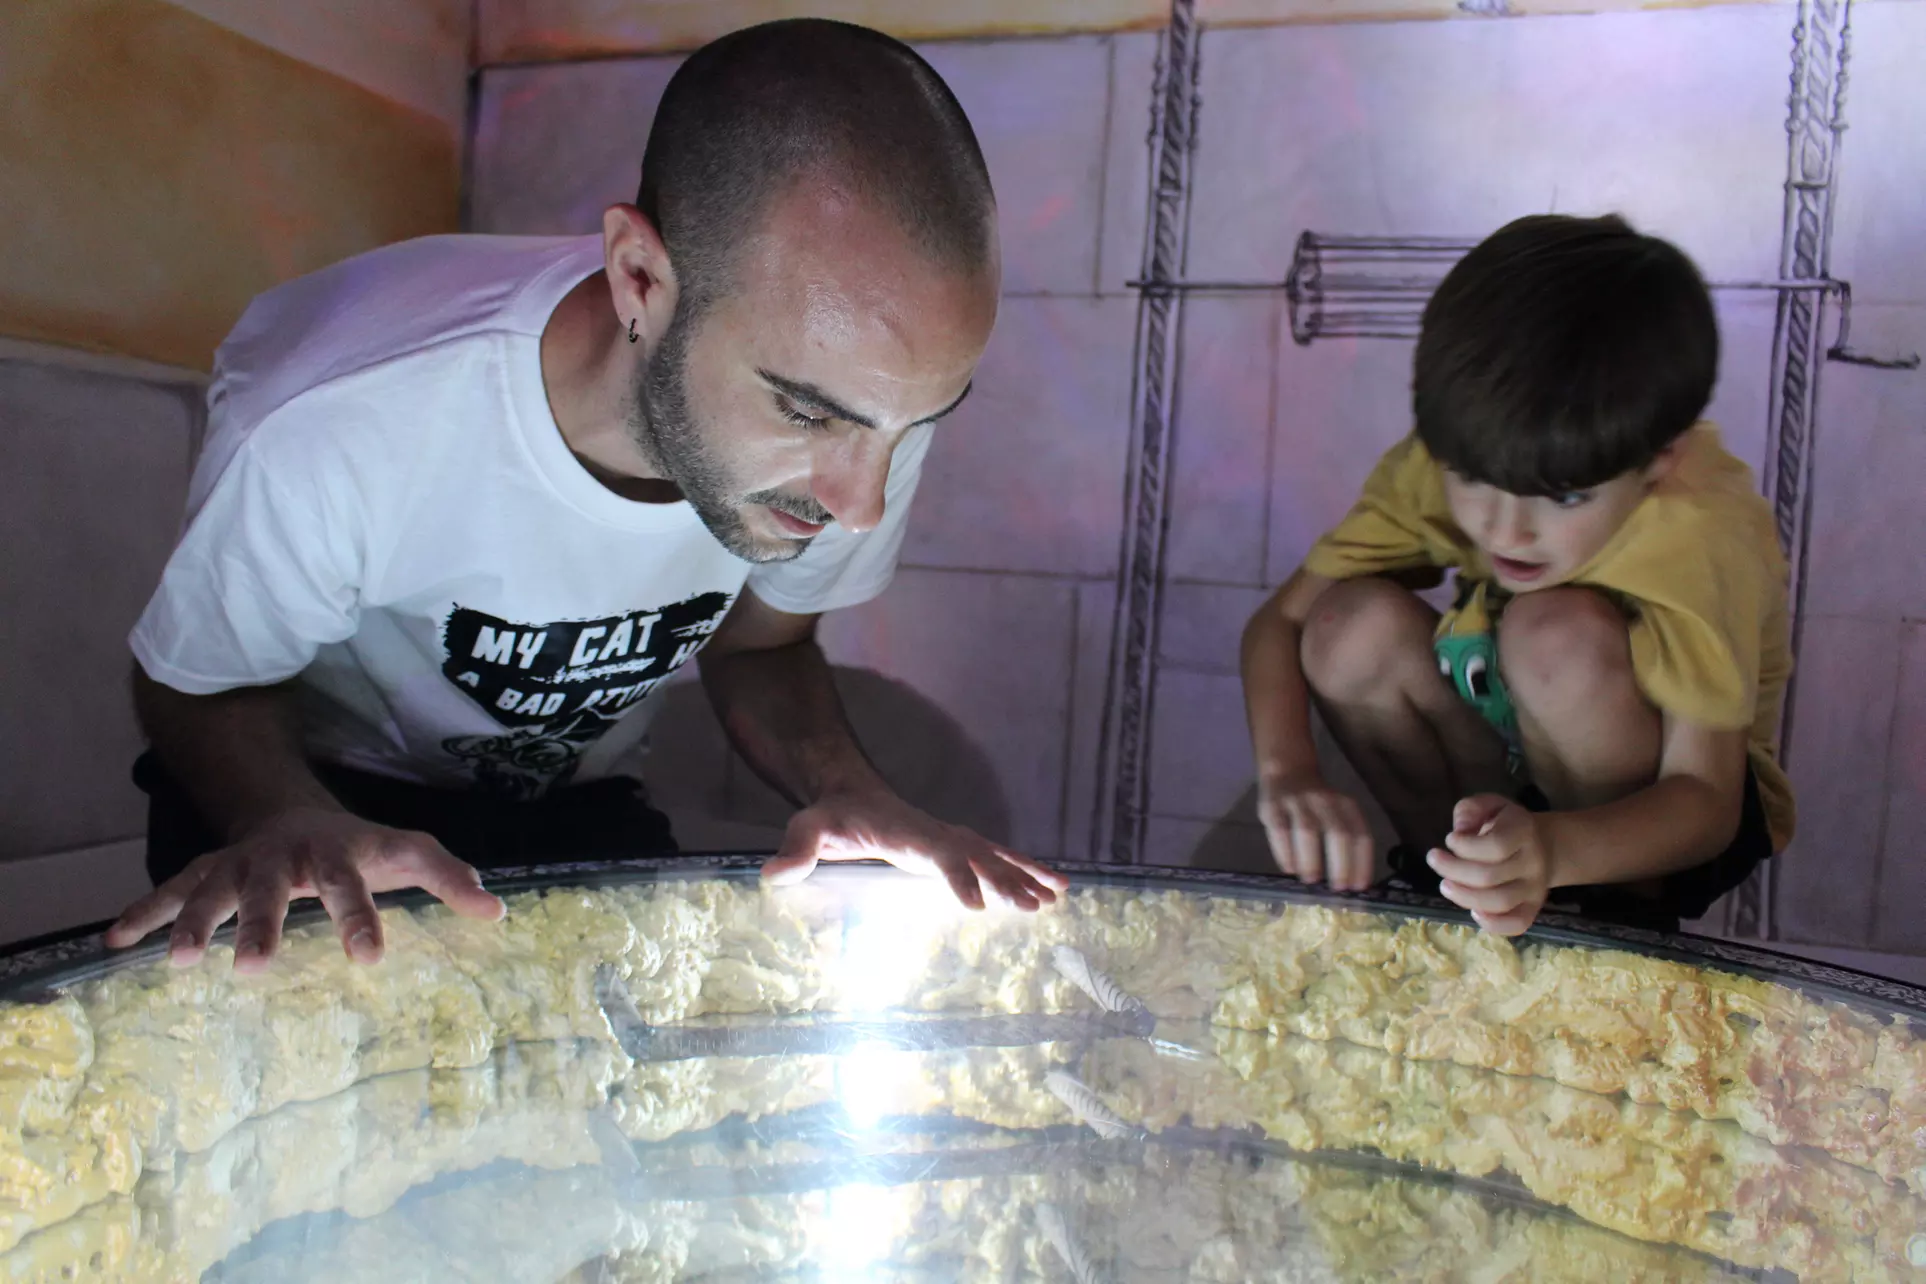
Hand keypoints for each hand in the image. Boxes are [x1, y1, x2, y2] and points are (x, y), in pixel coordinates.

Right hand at [103, 806, 506, 970]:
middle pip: (271, 891)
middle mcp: (283, 858)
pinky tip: (112, 942)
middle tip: (254, 969)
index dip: (362, 918)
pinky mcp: (204, 874)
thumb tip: (497, 912)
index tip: (369, 958)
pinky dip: (140, 914)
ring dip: (192, 923)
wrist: (291, 810)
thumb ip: (449, 879)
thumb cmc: (358, 847)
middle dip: (262, 927)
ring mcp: (239, 865)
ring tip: (180, 960)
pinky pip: (167, 892)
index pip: (353, 886)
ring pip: (211, 891)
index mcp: (337, 855)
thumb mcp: (406, 853)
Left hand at [760, 786, 1068, 911]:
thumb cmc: (830, 815)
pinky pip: (996, 856)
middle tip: (1034, 907)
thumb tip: (774, 875)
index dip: (959, 878)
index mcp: (908, 833)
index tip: (980, 907)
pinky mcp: (955, 846)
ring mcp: (950, 838)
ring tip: (1060, 896)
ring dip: (1027, 875)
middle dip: (1007, 881)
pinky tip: (1053, 888)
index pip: (940, 855)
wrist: (848, 791)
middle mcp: (937, 834)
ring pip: (996, 855)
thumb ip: (795, 851)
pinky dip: (1026, 869)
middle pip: (979, 856)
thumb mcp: (807, 828)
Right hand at [1256, 772, 1375, 890]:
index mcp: (1346, 805)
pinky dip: (1284, 852)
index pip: (1360, 835)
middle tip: (1337, 888)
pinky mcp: (1272, 806)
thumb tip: (1349, 881)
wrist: (1288, 770)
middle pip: (1337, 833)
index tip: (1358, 887)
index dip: (1362, 862)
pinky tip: (1289, 869)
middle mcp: (1324, 801)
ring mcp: (1297, 802)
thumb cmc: (1318, 803)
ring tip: (1311, 880)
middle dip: (1340, 863)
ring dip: (1311, 859)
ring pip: (1307, 830)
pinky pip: (1279, 830)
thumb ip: (1345, 838)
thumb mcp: (1338, 812)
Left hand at [1427, 794, 1551, 936]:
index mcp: (1523, 830)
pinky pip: (1517, 924)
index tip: (1449, 839)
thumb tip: (1460, 831)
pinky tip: (1473, 912)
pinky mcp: (1533, 908)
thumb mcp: (1488, 805)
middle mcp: (1534, 862)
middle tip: (1434, 860)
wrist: (1542, 845)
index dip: (1465, 846)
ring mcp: (1536, 888)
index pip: (1496, 846)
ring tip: (1445, 884)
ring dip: (1464, 897)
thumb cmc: (1505, 825)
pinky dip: (1493, 925)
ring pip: (1499, 901)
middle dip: (1453, 870)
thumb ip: (1470, 810)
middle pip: (1489, 876)